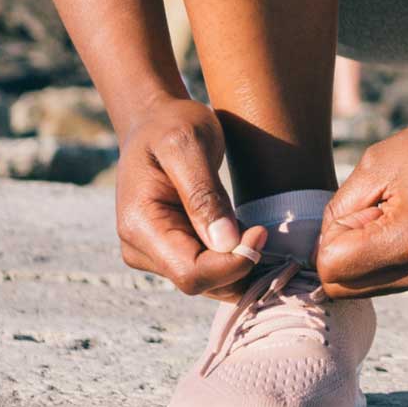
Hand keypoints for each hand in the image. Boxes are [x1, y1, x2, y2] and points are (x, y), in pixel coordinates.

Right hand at [114, 97, 269, 300]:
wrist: (156, 122)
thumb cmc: (172, 126)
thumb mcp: (188, 145)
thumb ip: (204, 195)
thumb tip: (226, 243)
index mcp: (139, 225)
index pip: (191, 273)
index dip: (233, 264)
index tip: (262, 232)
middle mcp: (141, 248)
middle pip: (202, 284)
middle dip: (241, 266)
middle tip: (267, 231)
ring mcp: (155, 253)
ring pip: (209, 284)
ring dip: (241, 267)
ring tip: (261, 232)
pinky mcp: (173, 251)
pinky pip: (210, 272)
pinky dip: (235, 261)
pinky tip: (250, 236)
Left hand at [317, 105, 407, 297]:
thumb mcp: (378, 163)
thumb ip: (341, 208)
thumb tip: (323, 246)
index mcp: (407, 241)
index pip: (331, 267)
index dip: (328, 236)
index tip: (357, 204)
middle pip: (344, 289)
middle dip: (340, 254)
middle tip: (367, 211)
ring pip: (366, 289)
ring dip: (362, 258)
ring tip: (390, 214)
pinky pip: (392, 280)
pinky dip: (383, 258)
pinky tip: (405, 222)